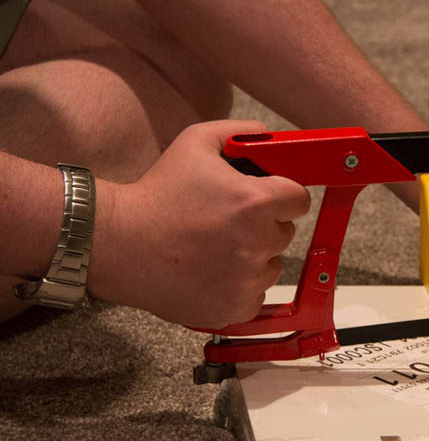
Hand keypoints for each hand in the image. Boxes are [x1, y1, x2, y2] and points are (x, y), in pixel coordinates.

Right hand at [89, 120, 310, 328]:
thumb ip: (238, 133)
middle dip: (264, 225)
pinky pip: (255, 294)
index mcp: (254, 202)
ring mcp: (246, 280)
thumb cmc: (157, 193)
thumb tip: (267, 135)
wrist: (118, 243)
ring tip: (213, 248)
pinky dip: (239, 286)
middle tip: (226, 222)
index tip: (265, 198)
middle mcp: (256, 243)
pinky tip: (210, 272)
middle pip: (285, 232)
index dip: (282, 196)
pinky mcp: (234, 307)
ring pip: (271, 264)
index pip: (299, 199)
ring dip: (254, 257)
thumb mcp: (195, 143)